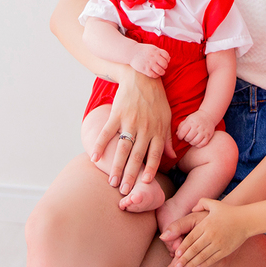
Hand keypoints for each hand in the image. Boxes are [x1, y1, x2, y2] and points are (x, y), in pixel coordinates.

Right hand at [91, 71, 173, 193]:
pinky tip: (94, 157)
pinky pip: (108, 132)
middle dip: (131, 175)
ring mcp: (130, 121)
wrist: (142, 75)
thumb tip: (171, 157)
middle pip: (138, 155)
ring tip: (112, 182)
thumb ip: (167, 138)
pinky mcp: (118, 113)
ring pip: (123, 148)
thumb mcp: (167, 117)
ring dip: (117, 166)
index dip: (151, 169)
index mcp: (158, 129)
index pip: (155, 154)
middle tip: (125, 191)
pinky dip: (100, 144)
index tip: (146, 183)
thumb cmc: (156, 98)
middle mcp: (145, 127)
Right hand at [128, 44, 169, 77]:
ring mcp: (149, 63)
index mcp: (156, 50)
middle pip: (165, 64)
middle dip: (165, 67)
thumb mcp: (152, 48)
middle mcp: (153, 57)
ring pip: (160, 71)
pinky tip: (155, 74)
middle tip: (163, 67)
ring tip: (161, 72)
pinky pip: (153, 75)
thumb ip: (160, 52)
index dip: (168, 60)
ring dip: (162, 72)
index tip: (165, 61)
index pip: (167, 56)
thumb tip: (169, 58)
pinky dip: (156, 75)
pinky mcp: (145, 69)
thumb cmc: (143, 50)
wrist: (131, 52)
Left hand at [172, 199, 248, 266]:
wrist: (246, 220)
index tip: (175, 254)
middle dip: (184, 259)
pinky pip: (213, 259)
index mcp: (206, 224)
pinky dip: (204, 264)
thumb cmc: (228, 212)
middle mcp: (212, 235)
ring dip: (192, 264)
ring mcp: (219, 244)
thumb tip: (192, 209)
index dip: (182, 247)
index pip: (191, 238)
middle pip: (195, 249)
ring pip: (202, 256)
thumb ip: (201, 203)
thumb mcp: (214, 204)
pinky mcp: (226, 251)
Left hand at [174, 111, 215, 147]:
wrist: (208, 116)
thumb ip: (181, 126)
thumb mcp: (187, 119)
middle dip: (186, 139)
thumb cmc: (195, 118)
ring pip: (195, 142)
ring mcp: (203, 131)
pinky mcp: (208, 135)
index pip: (183, 132)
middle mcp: (197, 126)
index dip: (180, 136)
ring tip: (191, 140)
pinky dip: (198, 145)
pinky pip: (202, 144)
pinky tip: (197, 142)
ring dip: (191, 143)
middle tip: (187, 138)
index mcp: (191, 122)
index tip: (180, 137)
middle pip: (188, 138)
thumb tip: (177, 134)